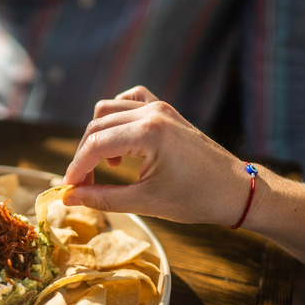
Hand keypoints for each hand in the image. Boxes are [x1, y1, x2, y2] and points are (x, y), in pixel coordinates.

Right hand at [62, 86, 252, 225]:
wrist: (236, 190)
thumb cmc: (196, 199)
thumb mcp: (145, 203)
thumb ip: (102, 198)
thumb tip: (68, 198)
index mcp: (148, 133)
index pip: (95, 144)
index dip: (77, 167)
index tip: (69, 188)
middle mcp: (152, 112)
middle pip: (97, 125)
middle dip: (84, 155)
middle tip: (84, 184)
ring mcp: (160, 107)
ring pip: (108, 109)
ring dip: (98, 136)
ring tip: (107, 166)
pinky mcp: (166, 110)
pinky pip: (129, 101)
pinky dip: (116, 117)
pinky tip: (120, 142)